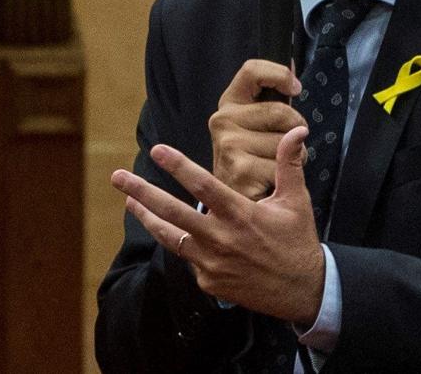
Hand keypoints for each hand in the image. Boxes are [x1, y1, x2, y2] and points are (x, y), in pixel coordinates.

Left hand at [111, 126, 324, 324]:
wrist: (302, 290)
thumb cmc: (298, 240)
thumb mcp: (296, 200)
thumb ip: (289, 164)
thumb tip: (297, 129)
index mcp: (240, 214)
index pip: (202, 185)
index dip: (178, 166)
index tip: (157, 150)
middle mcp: (220, 238)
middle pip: (172, 212)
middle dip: (142, 192)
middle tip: (118, 177)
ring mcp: (211, 263)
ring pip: (170, 237)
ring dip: (147, 218)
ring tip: (129, 203)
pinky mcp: (208, 281)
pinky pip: (188, 258)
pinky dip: (181, 243)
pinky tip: (172, 231)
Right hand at [207, 60, 304, 199]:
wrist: (233, 204)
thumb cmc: (253, 160)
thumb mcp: (262, 124)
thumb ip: (276, 97)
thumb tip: (292, 64)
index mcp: (230, 103)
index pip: (251, 70)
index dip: (280, 75)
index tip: (295, 89)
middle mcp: (223, 119)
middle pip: (281, 112)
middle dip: (296, 131)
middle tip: (284, 147)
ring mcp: (228, 143)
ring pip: (286, 141)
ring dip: (292, 157)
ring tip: (274, 167)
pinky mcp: (239, 168)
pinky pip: (283, 165)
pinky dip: (284, 177)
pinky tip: (269, 182)